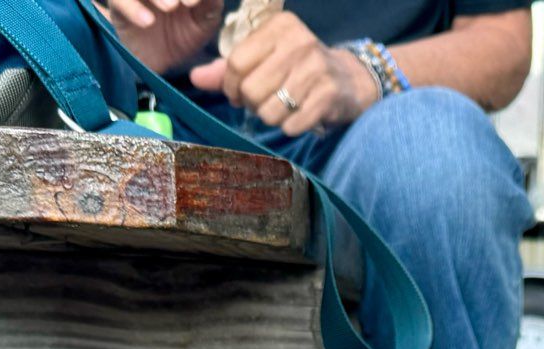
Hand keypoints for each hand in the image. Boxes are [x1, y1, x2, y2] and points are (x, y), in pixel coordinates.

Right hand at [103, 0, 222, 74]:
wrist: (162, 61)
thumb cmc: (185, 35)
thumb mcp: (203, 22)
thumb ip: (210, 5)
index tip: (195, 3)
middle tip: (180, 2)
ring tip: (170, 7)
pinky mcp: (118, 3)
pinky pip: (119, 0)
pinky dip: (132, 8)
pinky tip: (148, 22)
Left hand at [188, 12, 378, 136]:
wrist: (349, 80)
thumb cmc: (298, 69)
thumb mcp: (265, 59)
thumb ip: (228, 69)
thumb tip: (194, 78)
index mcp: (279, 26)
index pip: (236, 63)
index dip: (231, 87)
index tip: (239, 94)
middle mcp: (298, 42)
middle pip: (251, 90)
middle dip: (253, 104)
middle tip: (265, 102)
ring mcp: (316, 68)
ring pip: (269, 111)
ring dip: (272, 118)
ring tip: (284, 107)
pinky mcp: (327, 95)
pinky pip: (291, 125)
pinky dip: (291, 127)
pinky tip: (300, 115)